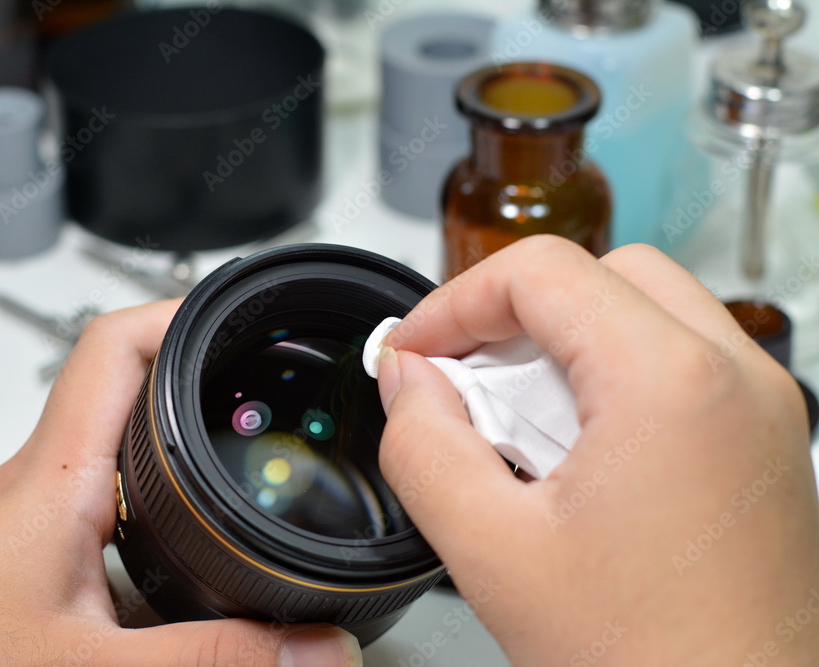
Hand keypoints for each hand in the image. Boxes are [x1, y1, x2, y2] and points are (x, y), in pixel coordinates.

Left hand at [0, 300, 361, 665]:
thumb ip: (216, 659)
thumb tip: (314, 648)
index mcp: (56, 479)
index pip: (115, 345)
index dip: (182, 312)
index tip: (240, 313)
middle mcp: (35, 480)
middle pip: (121, 382)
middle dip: (197, 372)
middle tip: (255, 374)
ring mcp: (22, 510)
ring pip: (107, 442)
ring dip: (169, 437)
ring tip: (231, 449)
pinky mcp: (15, 543)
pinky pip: (94, 493)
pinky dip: (147, 498)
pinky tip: (175, 546)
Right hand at [377, 236, 818, 664]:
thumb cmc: (651, 663)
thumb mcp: (491, 553)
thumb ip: (424, 446)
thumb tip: (407, 379)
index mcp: (670, 383)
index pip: (543, 271)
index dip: (457, 302)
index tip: (417, 351)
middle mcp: (735, 377)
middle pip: (599, 274)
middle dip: (513, 315)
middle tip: (461, 380)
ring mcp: (761, 406)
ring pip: (641, 310)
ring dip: (561, 345)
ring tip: (514, 428)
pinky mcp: (762, 439)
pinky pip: (676, 361)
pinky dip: (609, 376)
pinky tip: (571, 455)